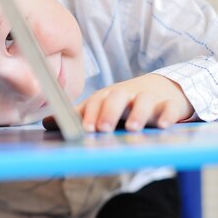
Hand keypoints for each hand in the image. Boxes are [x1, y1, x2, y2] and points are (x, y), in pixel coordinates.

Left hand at [44, 74, 193, 132]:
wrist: (163, 88)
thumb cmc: (125, 102)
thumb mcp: (102, 106)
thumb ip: (79, 116)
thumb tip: (46, 123)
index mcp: (109, 96)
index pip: (96, 101)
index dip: (90, 114)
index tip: (85, 129)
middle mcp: (128, 95)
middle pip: (117, 98)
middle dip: (109, 112)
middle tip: (102, 129)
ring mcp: (150, 99)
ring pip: (144, 101)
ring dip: (138, 113)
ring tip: (132, 128)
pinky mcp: (170, 105)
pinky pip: (170, 108)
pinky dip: (168, 115)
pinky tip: (162, 126)